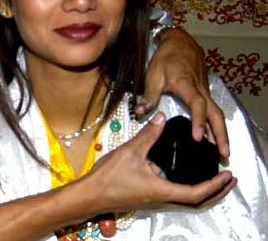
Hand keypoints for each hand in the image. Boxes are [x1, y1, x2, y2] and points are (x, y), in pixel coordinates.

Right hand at [87, 112, 234, 213]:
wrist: (90, 194)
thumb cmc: (109, 177)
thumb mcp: (130, 151)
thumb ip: (148, 134)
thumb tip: (162, 117)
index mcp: (162, 191)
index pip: (196, 192)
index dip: (214, 185)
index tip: (227, 175)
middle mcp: (162, 199)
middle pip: (197, 201)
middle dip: (216, 192)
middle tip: (229, 179)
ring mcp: (155, 200)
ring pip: (186, 200)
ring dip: (203, 191)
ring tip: (212, 177)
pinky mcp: (147, 197)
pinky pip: (175, 196)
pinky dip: (187, 188)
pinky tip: (181, 174)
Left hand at [139, 27, 229, 157]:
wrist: (180, 42)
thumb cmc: (166, 57)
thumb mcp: (153, 73)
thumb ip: (148, 94)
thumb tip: (139, 112)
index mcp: (187, 85)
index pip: (197, 104)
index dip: (198, 120)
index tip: (198, 137)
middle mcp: (200, 90)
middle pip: (215, 113)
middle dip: (220, 134)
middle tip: (222, 152)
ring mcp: (205, 91)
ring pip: (217, 113)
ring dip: (221, 131)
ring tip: (222, 150)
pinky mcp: (205, 92)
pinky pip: (213, 110)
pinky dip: (216, 124)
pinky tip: (213, 136)